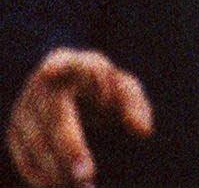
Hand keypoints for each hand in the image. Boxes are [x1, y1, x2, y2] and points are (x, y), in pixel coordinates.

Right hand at [7, 49, 153, 186]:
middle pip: (53, 117)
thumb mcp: (123, 91)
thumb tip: (142, 130)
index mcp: (71, 63)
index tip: (51, 73)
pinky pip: (24, 159)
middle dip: (69, 149)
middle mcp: (41, 84)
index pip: (67, 66)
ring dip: (55, 170)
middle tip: (87, 178)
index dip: (60, 70)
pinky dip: (40, 177)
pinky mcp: (14, 133)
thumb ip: (135, 106)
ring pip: (35, 142)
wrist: (69, 94)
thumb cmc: (104, 92)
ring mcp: (23, 108)